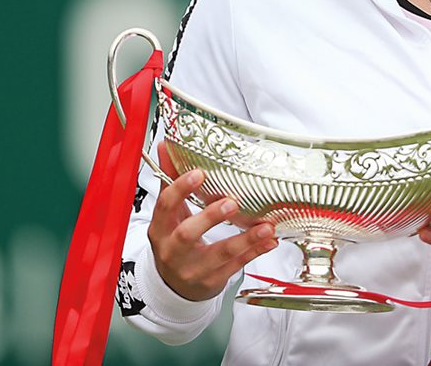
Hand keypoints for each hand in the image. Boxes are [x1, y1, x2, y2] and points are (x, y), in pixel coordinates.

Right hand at [147, 141, 278, 300]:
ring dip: (245, 239)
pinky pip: (236, 266)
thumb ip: (170, 180)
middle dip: (210, 217)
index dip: (180, 189)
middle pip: (188, 233)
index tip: (200, 173)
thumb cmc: (173, 241)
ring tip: (266, 227)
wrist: (173, 286)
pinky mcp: (212, 281)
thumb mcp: (169, 214)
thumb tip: (166, 145)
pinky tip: (270, 240)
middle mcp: (173, 250)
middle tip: (232, 203)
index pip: (166, 206)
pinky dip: (255, 252)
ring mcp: (192, 269)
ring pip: (219, 254)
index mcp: (160, 228)